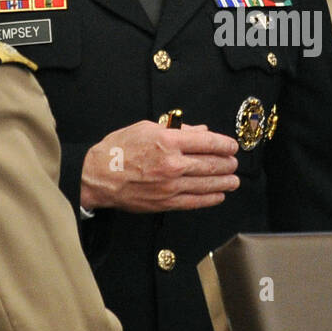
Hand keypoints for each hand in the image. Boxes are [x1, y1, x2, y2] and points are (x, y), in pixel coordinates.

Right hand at [80, 122, 239, 212]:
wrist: (97, 176)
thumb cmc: (118, 149)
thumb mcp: (146, 128)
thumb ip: (177, 129)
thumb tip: (201, 131)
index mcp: (168, 141)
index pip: (207, 142)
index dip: (225, 144)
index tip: (232, 146)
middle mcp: (172, 164)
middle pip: (211, 164)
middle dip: (227, 163)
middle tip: (234, 163)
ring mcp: (170, 185)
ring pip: (207, 184)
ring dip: (225, 181)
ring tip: (234, 179)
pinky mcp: (165, 203)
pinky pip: (194, 201)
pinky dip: (210, 198)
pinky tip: (219, 195)